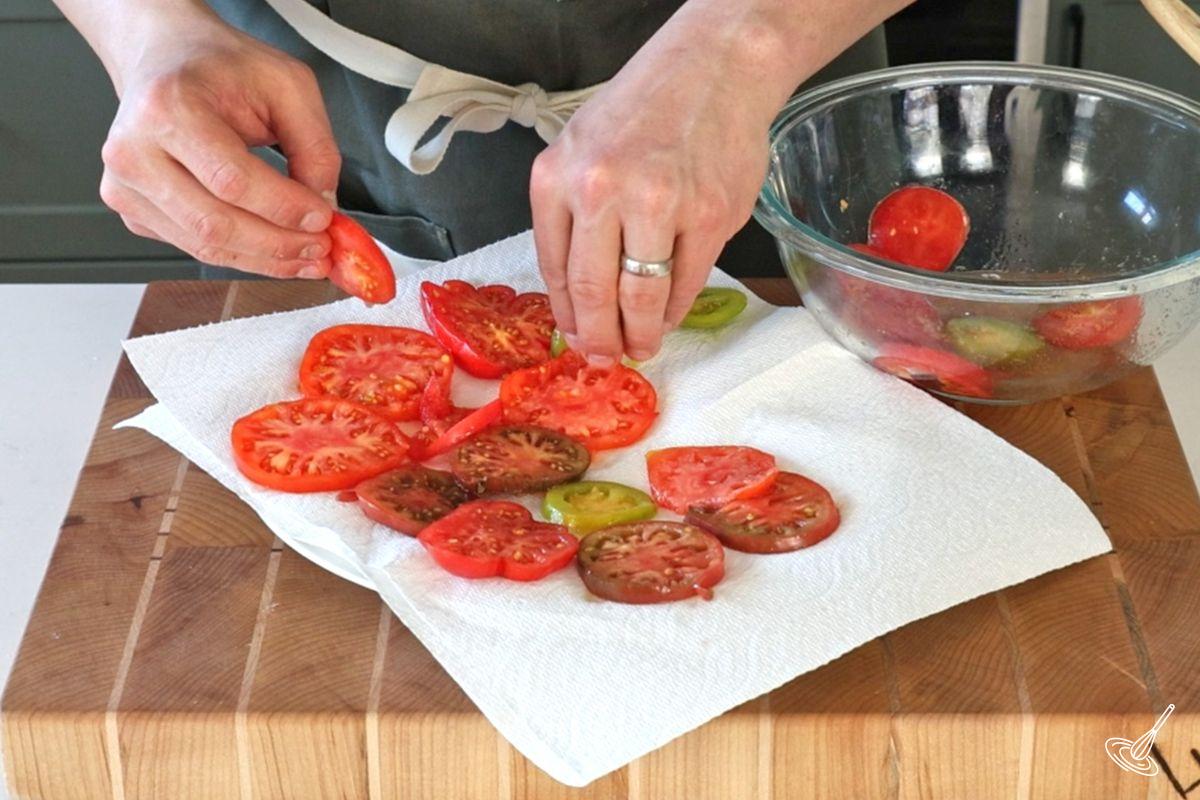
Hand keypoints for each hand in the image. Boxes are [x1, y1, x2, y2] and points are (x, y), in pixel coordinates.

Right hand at [97, 10, 340, 277]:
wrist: (164, 58)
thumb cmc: (218, 66)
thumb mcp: (287, 85)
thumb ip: (314, 146)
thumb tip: (324, 204)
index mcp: (167, 109)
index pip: (231, 180)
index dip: (284, 208)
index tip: (324, 218)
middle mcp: (134, 151)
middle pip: (216, 224)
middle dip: (280, 245)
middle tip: (322, 247)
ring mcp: (126, 185)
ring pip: (206, 246)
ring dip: (265, 259)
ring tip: (307, 256)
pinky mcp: (132, 210)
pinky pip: (195, 248)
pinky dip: (243, 256)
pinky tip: (274, 250)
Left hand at [530, 47, 768, 362]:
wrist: (713, 69)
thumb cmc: (645, 111)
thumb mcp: (582, 149)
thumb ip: (574, 216)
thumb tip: (580, 297)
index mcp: (558, 176)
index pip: (555, 268)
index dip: (566, 316)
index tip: (575, 339)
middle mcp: (601, 189)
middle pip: (594, 292)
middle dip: (600, 338)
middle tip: (606, 357)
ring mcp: (657, 203)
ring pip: (641, 297)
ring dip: (641, 333)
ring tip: (643, 346)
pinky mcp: (708, 215)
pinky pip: (687, 282)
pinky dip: (676, 309)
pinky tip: (669, 315)